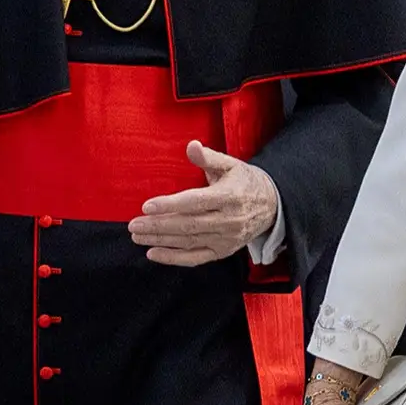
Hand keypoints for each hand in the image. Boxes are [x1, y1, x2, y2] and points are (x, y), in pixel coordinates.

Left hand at [131, 141, 279, 265]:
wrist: (271, 205)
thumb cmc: (245, 182)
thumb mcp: (230, 165)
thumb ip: (208, 157)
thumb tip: (191, 146)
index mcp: (229, 197)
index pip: (195, 203)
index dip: (170, 205)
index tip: (147, 206)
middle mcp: (228, 221)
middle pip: (188, 225)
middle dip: (158, 225)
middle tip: (134, 224)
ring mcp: (226, 239)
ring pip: (188, 242)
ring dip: (160, 240)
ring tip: (137, 235)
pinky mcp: (223, 251)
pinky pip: (195, 258)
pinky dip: (173, 258)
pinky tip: (153, 253)